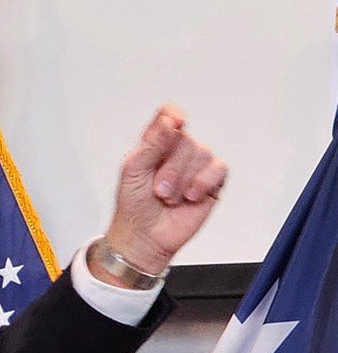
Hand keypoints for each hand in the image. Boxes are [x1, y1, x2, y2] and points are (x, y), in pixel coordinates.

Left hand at [102, 104, 226, 276]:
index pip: (168, 116)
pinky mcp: (212, 181)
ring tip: (169, 197)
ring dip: (183, 180)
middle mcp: (176, 150)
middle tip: (158, 189)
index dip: (172, 116)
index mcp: (154, 143)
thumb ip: (151, 144)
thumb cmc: (134, 204)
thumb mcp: (133, 171)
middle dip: (170, 169)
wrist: (145, 235)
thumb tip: (168, 122)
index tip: (173, 124)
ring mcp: (195, 165)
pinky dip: (203, 182)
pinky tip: (190, 196)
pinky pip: (219, 168)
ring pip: (201, 153)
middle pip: (185, 139)